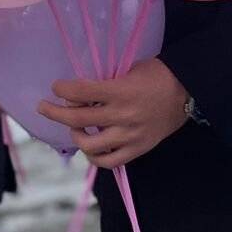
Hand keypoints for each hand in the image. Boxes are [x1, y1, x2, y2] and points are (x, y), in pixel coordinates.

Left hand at [39, 58, 188, 169]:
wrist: (187, 91)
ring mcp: (130, 136)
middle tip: (44, 108)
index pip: (81, 92)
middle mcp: (123, 115)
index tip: (56, 87)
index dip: (62, 89)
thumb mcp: (130, 70)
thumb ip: (106, 82)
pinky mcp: (137, 149)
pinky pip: (109, 161)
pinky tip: (90, 147)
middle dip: (55, 112)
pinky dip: (94, 157)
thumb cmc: (158, 74)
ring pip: (89, 144)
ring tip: (73, 128)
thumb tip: (80, 91)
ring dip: (75, 135)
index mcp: (121, 91)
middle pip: (78, 118)